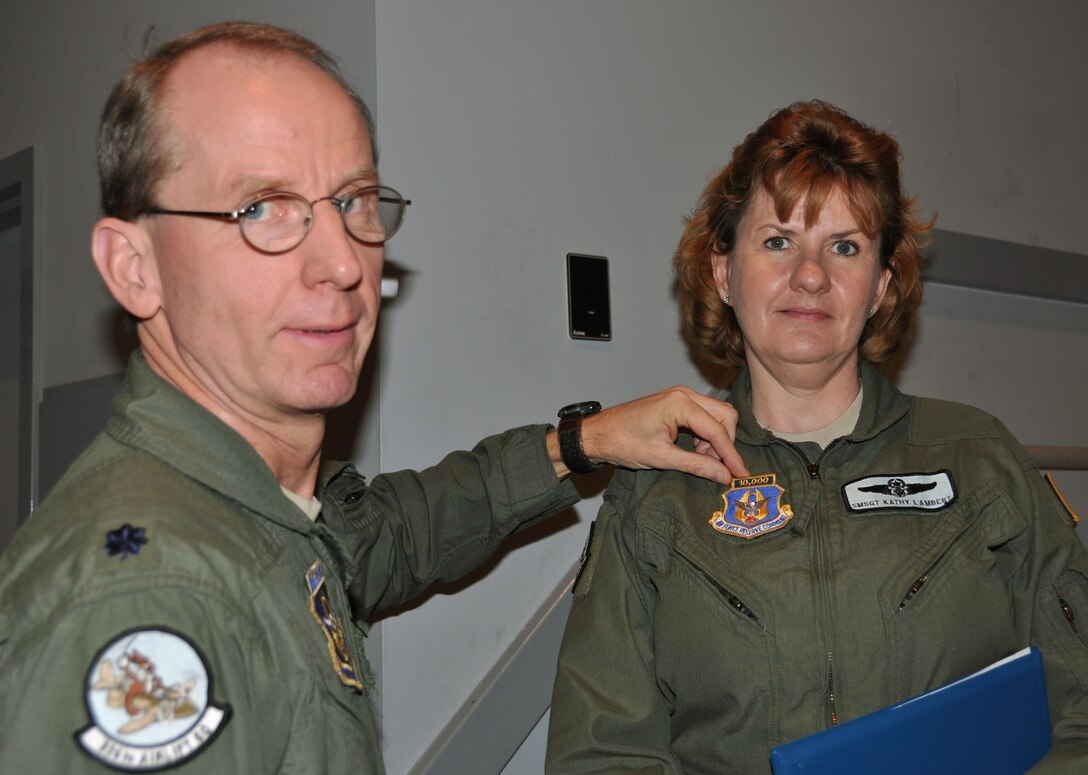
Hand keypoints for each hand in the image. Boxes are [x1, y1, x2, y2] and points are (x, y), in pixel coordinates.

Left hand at [549, 386, 747, 484]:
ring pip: (716, 415)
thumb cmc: (622, 442)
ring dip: (715, 440)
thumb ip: (697, 465)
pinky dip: (705, 434)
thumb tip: (724, 475)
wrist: (597, 434)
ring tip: (703, 460)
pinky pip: (703, 416)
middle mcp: (683, 394)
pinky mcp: (676, 403)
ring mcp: (680, 396)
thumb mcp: (662, 458)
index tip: (741, 474)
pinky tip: (695, 451)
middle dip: (725, 443)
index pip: (717, 430)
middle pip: (724, 416)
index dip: (731, 455)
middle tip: (719, 468)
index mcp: (680, 403)